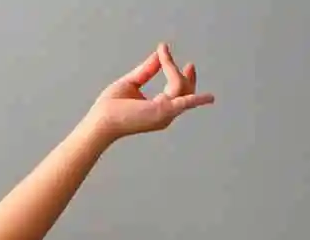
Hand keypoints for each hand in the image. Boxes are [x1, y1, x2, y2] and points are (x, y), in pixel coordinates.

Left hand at [86, 42, 214, 142]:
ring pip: (182, 86)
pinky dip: (197, 99)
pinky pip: (184, 101)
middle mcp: (167, 114)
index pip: (176, 87)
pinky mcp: (163, 112)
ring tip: (164, 54)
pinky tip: (208, 98)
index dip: (173, 67)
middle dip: (184, 74)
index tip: (164, 49)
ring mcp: (166, 114)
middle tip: (186, 62)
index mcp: (160, 108)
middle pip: (184, 88)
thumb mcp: (131, 82)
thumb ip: (147, 70)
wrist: (100, 120)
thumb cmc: (111, 107)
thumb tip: (159, 54)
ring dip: (173, 68)